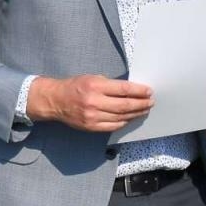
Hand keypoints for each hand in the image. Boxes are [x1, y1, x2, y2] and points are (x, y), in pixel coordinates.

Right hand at [27, 75, 152, 132]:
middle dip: (141, 104)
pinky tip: (130, 118)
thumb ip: (110, 85)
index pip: (124, 90)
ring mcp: (92, 116)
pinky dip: (124, 122)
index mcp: (95, 86)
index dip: (139, 91)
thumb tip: (131, 91)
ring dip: (135, 114)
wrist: (55, 100)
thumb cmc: (75, 86)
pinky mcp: (91, 127)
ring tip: (144, 110)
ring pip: (121, 117)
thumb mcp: (92, 78)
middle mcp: (94, 102)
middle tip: (150, 102)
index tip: (149, 91)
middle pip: (125, 105)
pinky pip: (112, 126)